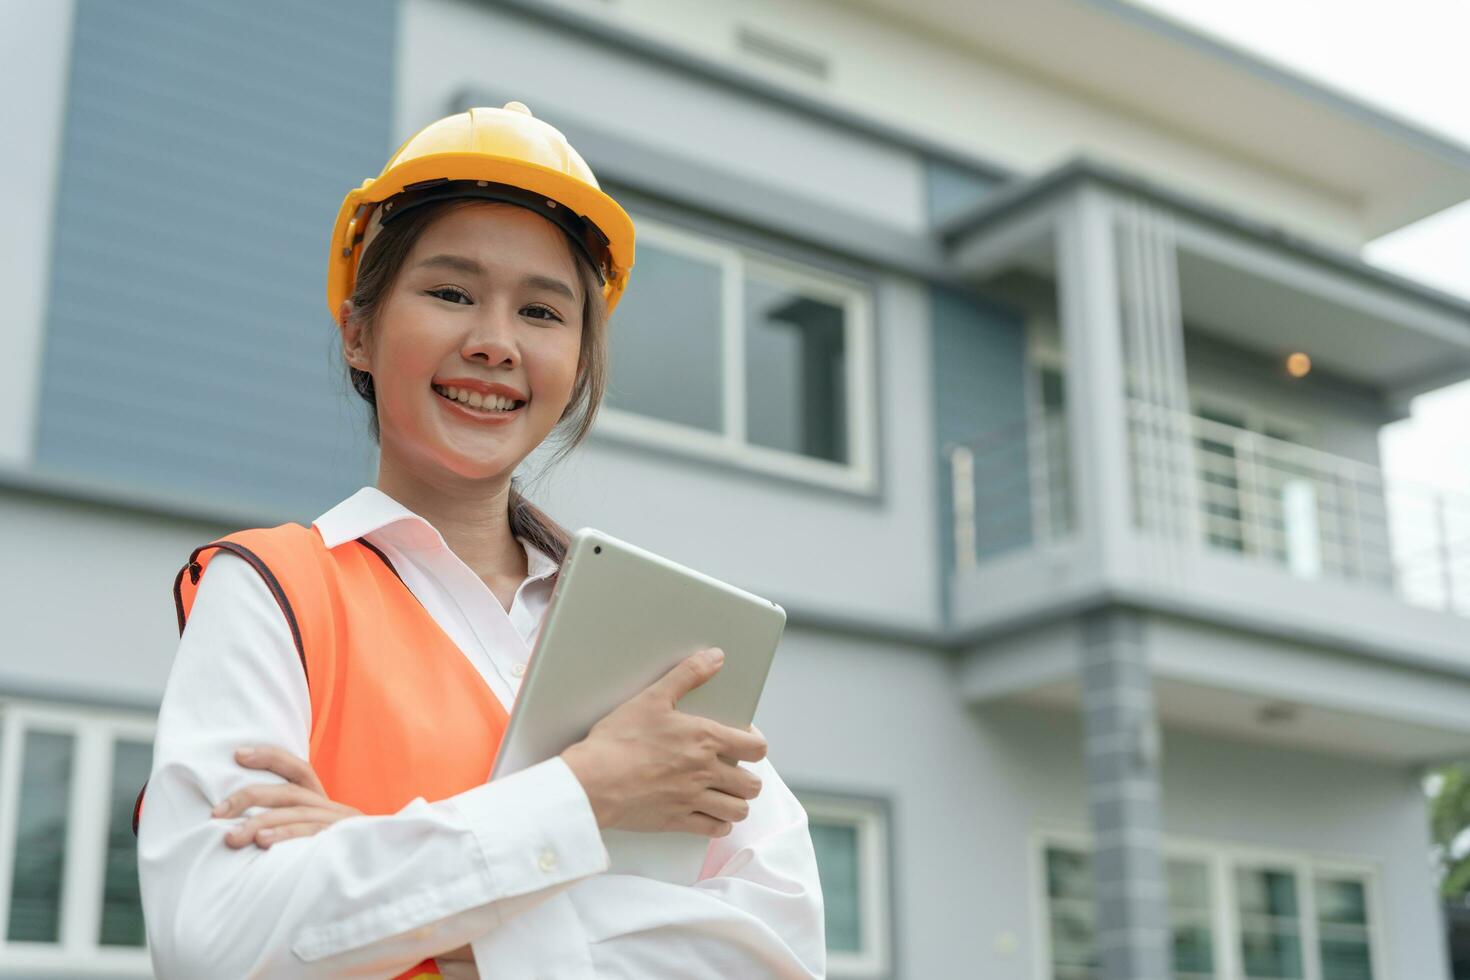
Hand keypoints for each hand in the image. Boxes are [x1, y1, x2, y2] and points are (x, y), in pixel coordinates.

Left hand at [212, 746, 361, 848]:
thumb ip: (292, 829)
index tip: (238, 754)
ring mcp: (341, 825)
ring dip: (260, 822)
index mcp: (326, 804)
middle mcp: (334, 809)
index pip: (299, 770)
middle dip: (248, 797)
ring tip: (231, 837)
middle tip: (216, 813)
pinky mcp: (345, 842)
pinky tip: (262, 843)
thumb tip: (246, 830)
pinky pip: (312, 834)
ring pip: (296, 812)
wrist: (387, 871)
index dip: (270, 757)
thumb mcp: (317, 841)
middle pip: (289, 791)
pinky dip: (285, 835)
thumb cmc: (340, 863)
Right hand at [560, 648, 767, 837]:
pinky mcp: (677, 821)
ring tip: (725, 794)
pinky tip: (709, 813)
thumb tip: (716, 657)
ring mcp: (693, 799)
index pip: (755, 748)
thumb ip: (687, 675)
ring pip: (739, 810)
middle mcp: (706, 771)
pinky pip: (715, 830)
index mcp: (705, 739)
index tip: (745, 742)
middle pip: (752, 784)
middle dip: (748, 778)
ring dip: (736, 803)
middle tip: (734, 771)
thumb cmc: (619, 739)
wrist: (592, 781)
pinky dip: (718, 823)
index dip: (755, 745)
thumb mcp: (652, 697)